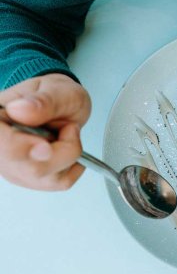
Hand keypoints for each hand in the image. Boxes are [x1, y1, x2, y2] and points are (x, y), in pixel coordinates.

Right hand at [0, 73, 90, 190]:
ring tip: (63, 134)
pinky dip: (72, 166)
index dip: (16, 148)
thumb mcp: (58, 90)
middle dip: (61, 148)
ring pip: (45, 177)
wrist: (63, 106)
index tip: (45, 146)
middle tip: (67, 127)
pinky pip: (59, 182)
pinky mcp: (29, 179)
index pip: (0, 143)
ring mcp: (12, 167)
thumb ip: (43, 101)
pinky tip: (64, 148)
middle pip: (29, 167)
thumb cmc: (56, 96)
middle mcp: (0, 148)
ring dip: (67, 155)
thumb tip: (20, 110)